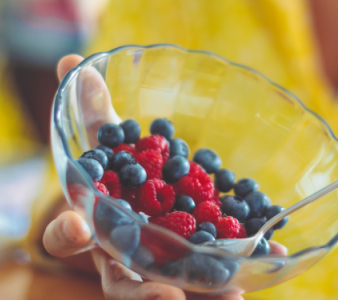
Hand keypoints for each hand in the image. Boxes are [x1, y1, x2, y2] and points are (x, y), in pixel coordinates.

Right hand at [46, 55, 281, 298]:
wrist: (140, 203)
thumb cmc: (115, 174)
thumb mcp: (103, 141)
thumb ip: (89, 108)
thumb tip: (73, 61)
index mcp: (90, 224)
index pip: (65, 235)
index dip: (66, 233)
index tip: (78, 227)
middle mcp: (120, 257)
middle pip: (121, 287)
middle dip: (143, 296)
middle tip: (168, 297)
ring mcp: (156, 270)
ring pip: (168, 292)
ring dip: (200, 296)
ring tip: (231, 296)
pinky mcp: (192, 269)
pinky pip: (213, 278)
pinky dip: (244, 272)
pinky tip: (273, 261)